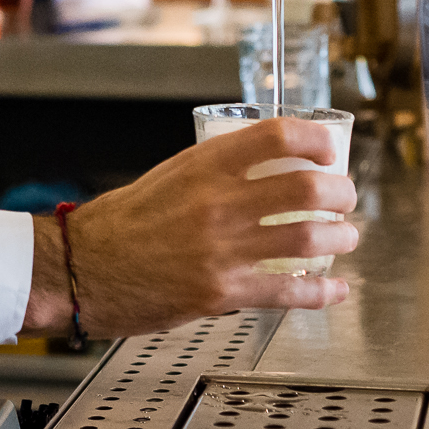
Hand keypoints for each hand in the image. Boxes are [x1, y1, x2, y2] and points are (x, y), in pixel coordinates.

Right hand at [22, 117, 357, 335]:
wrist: (83, 268)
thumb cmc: (120, 223)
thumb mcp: (169, 175)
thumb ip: (216, 170)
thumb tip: (265, 166)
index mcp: (203, 166)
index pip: (276, 137)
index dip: (315, 139)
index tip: (328, 149)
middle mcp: (217, 203)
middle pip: (306, 188)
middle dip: (340, 193)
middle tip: (345, 197)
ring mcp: (222, 249)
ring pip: (307, 238)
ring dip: (339, 238)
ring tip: (345, 237)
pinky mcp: (221, 291)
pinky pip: (288, 290)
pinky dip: (322, 291)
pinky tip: (334, 289)